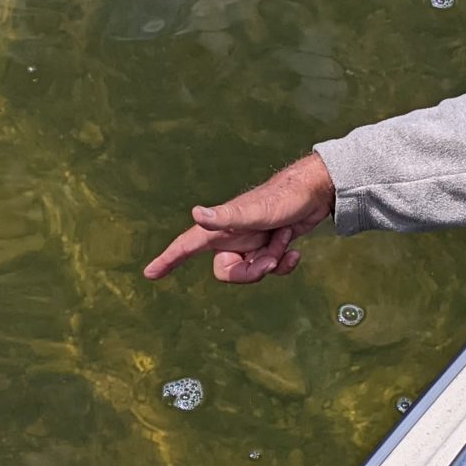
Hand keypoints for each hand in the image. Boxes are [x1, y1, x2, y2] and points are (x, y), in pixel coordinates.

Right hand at [142, 153, 334, 283]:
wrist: (316, 192)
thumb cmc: (283, 197)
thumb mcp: (254, 211)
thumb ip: (225, 217)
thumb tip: (196, 214)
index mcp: (220, 228)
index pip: (186, 245)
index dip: (167, 259)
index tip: (149, 273)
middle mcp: (232, 236)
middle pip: (226, 272)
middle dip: (251, 271)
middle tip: (270, 258)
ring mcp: (250, 241)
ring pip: (251, 271)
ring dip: (272, 260)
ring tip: (284, 239)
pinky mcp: (268, 245)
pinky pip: (269, 268)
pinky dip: (283, 263)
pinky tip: (294, 251)